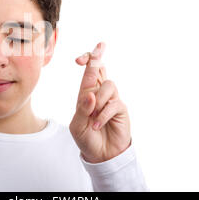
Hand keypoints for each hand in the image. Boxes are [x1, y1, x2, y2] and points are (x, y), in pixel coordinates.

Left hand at [69, 42, 131, 162]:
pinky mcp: (120, 108)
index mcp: (86, 93)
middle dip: (98, 56)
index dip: (87, 60)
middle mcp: (99, 93)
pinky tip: (97, 125)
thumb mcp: (78, 125)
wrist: (102, 155)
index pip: (88, 72)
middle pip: (101, 68)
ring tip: (93, 118)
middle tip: (101, 45)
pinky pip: (113, 104)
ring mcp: (111, 99)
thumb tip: (90, 95)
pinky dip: (103, 114)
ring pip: (108, 85)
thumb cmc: (87, 138)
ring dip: (98, 101)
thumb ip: (82, 109)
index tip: (80, 58)